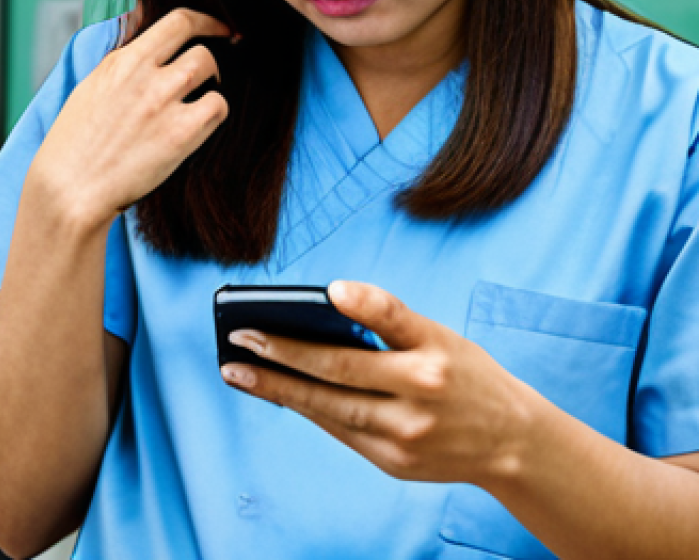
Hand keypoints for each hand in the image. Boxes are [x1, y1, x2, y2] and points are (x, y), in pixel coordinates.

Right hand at [27, 7, 233, 231]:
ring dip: (213, 83)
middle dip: (212, 57)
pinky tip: (200, 125)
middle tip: (214, 73)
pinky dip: (215, 112)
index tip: (218, 28)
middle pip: (200, 46)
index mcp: (121, 61)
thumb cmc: (74, 146)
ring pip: (211, 70)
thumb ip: (123, 64)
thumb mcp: (91, 88)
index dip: (207, 21)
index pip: (177, 21)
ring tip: (202, 101)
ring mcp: (163, 102)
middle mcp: (144, 75)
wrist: (70, 189)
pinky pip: (217, 107)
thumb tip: (146, 38)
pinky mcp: (179, 133)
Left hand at [220, 281, 535, 488]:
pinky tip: (275, 392)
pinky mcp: (395, 461)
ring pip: (330, 407)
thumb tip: (323, 313)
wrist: (513, 443)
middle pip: (342, 370)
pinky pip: (341, 429)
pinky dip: (307, 408)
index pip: (394, 318)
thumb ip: (389, 326)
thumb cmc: (466, 375)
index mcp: (436, 351)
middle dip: (285, 353)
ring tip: (238, 371)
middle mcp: (423, 393)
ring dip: (278, 387)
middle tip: (241, 336)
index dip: (363, 302)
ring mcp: (407, 434)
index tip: (330, 290)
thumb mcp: (442, 337)